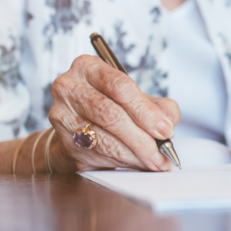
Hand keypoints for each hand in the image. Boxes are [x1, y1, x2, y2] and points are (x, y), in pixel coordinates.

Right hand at [48, 55, 180, 171]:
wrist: (81, 123)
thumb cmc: (113, 105)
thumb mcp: (138, 97)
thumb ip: (159, 106)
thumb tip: (167, 123)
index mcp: (88, 67)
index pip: (120, 87)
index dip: (146, 111)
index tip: (165, 129)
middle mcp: (69, 88)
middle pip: (111, 115)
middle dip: (142, 138)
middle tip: (163, 154)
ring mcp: (63, 116)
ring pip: (103, 140)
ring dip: (134, 155)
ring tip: (154, 162)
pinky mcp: (65, 142)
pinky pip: (98, 155)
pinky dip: (122, 162)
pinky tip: (137, 163)